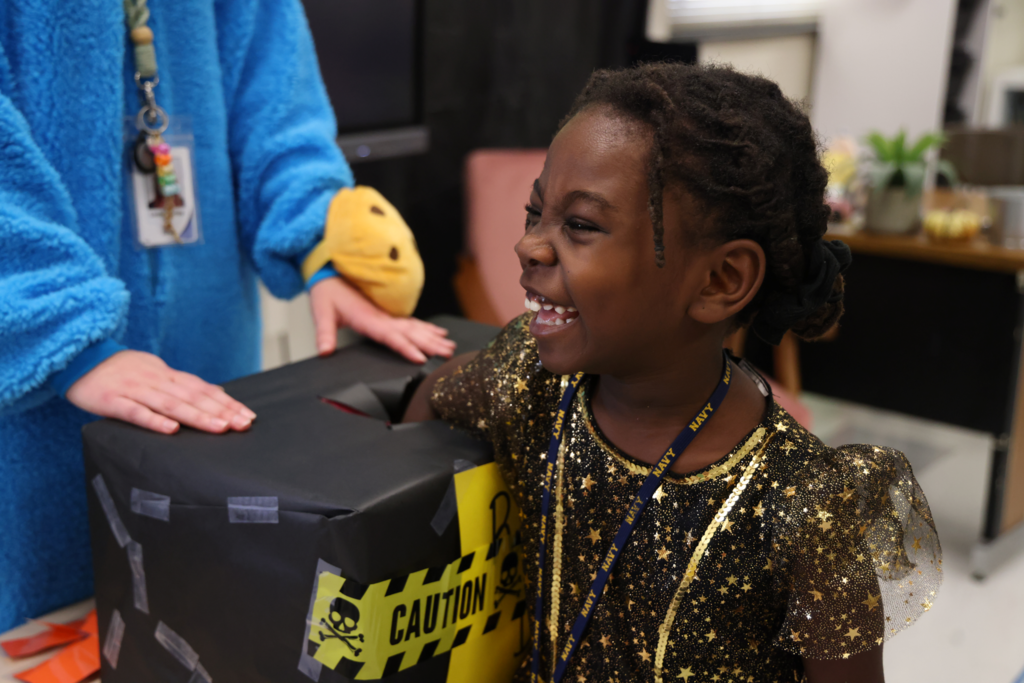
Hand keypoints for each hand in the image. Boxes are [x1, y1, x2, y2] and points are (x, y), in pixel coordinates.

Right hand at [66, 350, 255, 434]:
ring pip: (171, 404)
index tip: (248, 416)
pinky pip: (135, 412)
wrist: (80, 358)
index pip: (203, 389)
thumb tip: (217, 392)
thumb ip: (184, 385)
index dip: (226, 402)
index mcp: (168, 375)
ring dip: (197, 416)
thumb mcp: (157, 372)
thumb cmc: (124, 371)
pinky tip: (171, 431)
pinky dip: (154, 421)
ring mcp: (135, 390)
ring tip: (219, 428)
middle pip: (193, 397)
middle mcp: (157, 380)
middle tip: (243, 425)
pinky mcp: (113, 401)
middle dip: (220, 411)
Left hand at [309, 276, 455, 362]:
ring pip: (414, 327)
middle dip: (431, 343)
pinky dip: (426, 327)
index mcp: (368, 319)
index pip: (391, 336)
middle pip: (410, 332)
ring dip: (433, 337)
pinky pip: (411, 322)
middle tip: (448, 353)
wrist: (329, 274)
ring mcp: (386, 315)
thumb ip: (324, 334)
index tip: (421, 357)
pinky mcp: (387, 314)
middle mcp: (381, 317)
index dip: (406, 347)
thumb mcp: (322, 313)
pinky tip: (437, 332)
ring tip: (449, 346)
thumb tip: (325, 352)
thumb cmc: (327, 293)